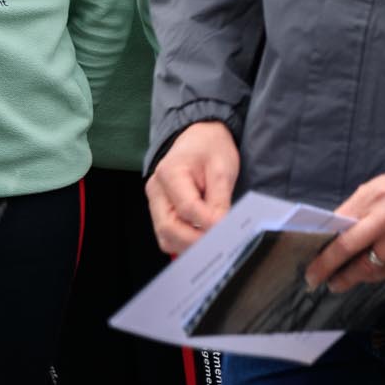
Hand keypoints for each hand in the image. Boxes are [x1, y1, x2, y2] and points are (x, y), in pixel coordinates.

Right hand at [147, 121, 239, 253]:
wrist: (199, 138)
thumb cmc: (210, 149)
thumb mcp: (222, 169)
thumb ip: (220, 200)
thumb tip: (221, 229)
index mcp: (169, 173)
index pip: (187, 208)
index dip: (209, 224)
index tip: (229, 232)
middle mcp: (156, 190)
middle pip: (169, 228)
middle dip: (196, 243)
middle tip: (222, 245)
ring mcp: (155, 203)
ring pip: (165, 237)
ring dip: (189, 247)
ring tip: (214, 244)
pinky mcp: (160, 212)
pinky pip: (168, 236)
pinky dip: (185, 244)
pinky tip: (203, 239)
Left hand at [305, 171, 384, 291]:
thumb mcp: (379, 188)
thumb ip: (356, 208)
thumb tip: (333, 231)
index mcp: (373, 199)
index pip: (338, 227)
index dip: (323, 248)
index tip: (310, 260)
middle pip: (349, 250)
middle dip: (328, 268)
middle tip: (315, 279)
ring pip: (371, 267)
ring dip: (352, 277)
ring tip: (339, 282)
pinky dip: (378, 275)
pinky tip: (368, 277)